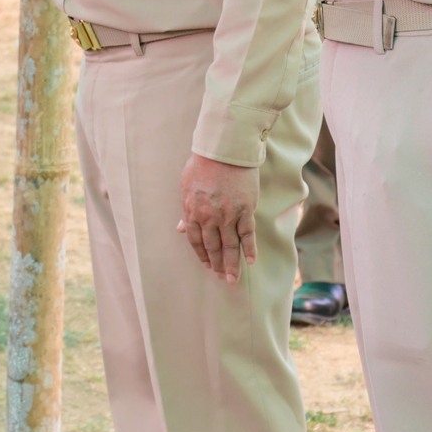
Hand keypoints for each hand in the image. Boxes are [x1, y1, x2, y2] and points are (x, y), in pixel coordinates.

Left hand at [177, 153, 259, 281]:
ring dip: (232, 264)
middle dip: (217, 265)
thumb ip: (186, 210)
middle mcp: (209, 217)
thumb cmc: (202, 165)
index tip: (207, 265)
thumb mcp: (186, 187)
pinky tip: (250, 261)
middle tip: (222, 279)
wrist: (223, 151)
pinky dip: (249, 249)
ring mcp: (228, 215)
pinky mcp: (245, 210)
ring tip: (233, 279)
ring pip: (230, 246)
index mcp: (192, 211)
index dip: (202, 255)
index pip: (196, 240)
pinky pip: (247, 234)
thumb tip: (182, 228)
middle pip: (213, 247)